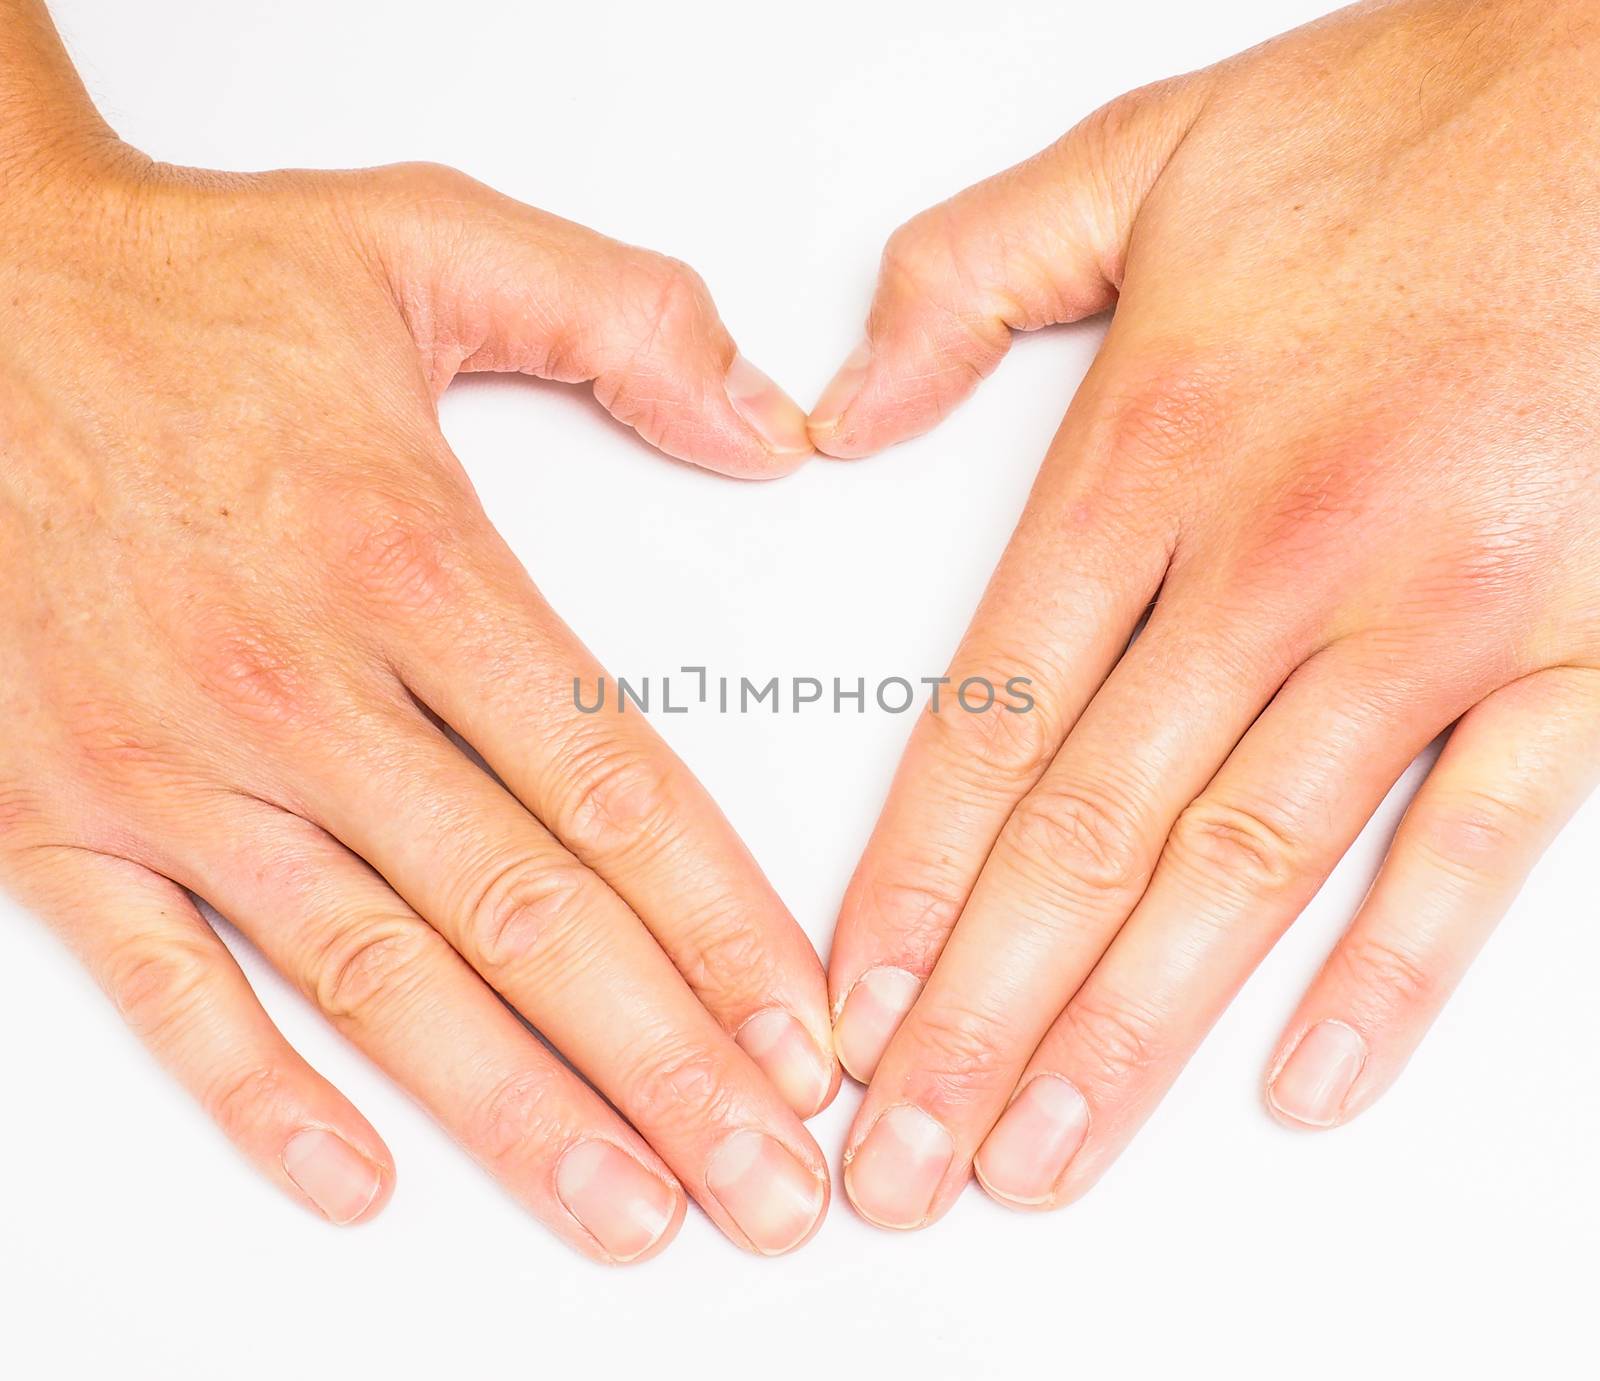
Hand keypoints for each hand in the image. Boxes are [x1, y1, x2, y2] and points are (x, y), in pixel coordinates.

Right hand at [0, 3, 832, 1261]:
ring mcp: (173, 774)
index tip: (805, 1027)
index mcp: (409, 565)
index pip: (611, 787)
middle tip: (769, 1180)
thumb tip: (771, 423)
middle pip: (528, 917)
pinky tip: (359, 1180)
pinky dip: (258, 1094)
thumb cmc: (180, 291)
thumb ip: (622, 318)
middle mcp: (298, 694)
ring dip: (516, 1115)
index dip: (724, 924)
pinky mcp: (51, 815)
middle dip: (668, 1066)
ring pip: (378, 981)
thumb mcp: (425, 243)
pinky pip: (164, 986)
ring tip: (632, 1214)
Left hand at [814, 0, 1599, 1227]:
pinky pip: (1474, 845)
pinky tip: (1303, 1086)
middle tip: (900, 1158)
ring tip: (1037, 1160)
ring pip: (1243, 870)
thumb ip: (964, 278)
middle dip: (979, 1017)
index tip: (851, 1004)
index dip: (910, 883)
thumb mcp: (1144, 159)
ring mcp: (1430, 618)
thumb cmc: (1415, 132)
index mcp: (1153, 455)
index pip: (990, 721)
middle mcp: (1276, 560)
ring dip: (1129, 1036)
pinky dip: (1389, 973)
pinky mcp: (1580, 650)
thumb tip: (832, 408)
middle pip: (1085, 836)